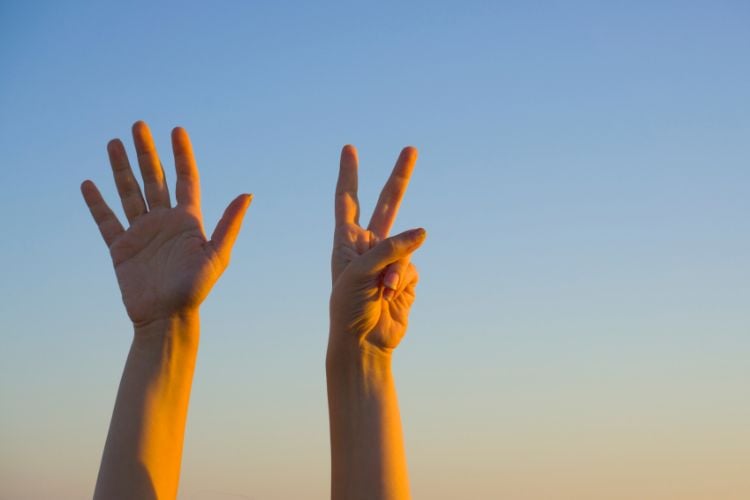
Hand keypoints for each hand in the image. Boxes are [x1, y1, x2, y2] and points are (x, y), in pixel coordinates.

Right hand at [81, 121, 251, 328]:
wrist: (166, 317)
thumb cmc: (195, 289)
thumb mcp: (217, 255)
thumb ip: (229, 224)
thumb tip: (247, 194)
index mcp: (188, 220)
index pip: (185, 179)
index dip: (181, 155)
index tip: (177, 130)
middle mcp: (164, 221)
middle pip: (153, 178)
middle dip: (146, 152)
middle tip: (139, 125)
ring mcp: (141, 232)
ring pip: (128, 193)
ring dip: (120, 169)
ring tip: (113, 143)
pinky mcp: (121, 248)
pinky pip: (106, 220)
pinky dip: (97, 203)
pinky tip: (89, 184)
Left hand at [329, 145, 425, 353]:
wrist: (362, 342)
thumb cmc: (348, 306)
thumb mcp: (360, 271)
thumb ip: (391, 248)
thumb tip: (424, 232)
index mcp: (346, 240)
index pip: (347, 199)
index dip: (348, 174)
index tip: (349, 149)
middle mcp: (368, 246)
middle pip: (387, 204)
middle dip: (399, 177)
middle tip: (411, 149)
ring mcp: (389, 261)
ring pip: (406, 246)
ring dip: (396, 268)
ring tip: (383, 289)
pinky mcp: (406, 278)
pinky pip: (412, 268)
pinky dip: (403, 280)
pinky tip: (391, 296)